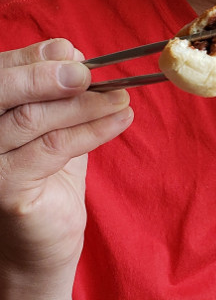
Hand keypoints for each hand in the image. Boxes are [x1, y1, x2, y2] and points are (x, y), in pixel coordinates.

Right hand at [0, 39, 133, 275]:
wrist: (41, 250)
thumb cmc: (46, 186)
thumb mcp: (53, 130)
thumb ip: (57, 94)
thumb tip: (69, 50)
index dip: (33, 58)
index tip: (71, 51)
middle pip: (3, 91)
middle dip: (49, 74)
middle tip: (89, 72)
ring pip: (33, 118)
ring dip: (84, 104)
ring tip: (121, 97)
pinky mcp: (6, 188)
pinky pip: (54, 147)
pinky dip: (92, 130)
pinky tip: (120, 120)